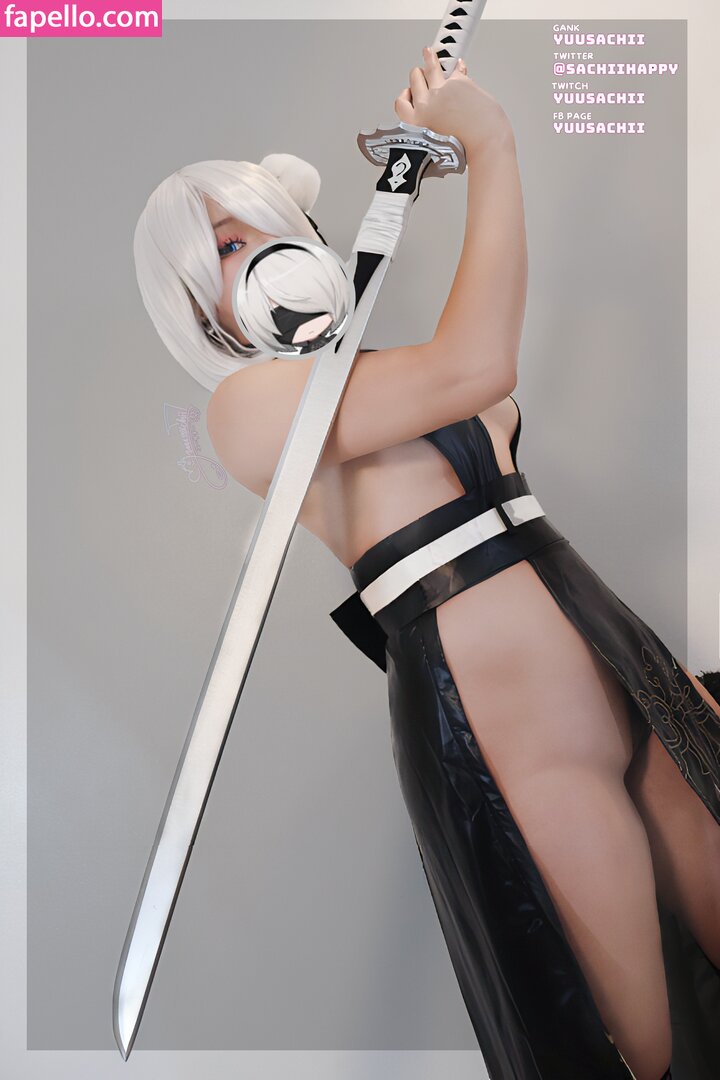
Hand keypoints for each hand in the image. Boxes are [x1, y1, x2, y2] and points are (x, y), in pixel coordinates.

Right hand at [394, 46, 510, 153]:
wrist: (485, 143)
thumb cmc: (465, 148)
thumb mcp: (436, 145)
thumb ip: (429, 128)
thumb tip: (432, 114)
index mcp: (416, 123)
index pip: (401, 103)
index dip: (405, 95)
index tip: (409, 92)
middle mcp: (425, 105)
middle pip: (415, 80)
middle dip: (418, 74)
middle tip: (421, 72)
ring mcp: (441, 91)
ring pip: (430, 67)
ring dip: (429, 57)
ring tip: (428, 52)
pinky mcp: (458, 83)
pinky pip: (455, 69)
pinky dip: (457, 66)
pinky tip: (458, 63)